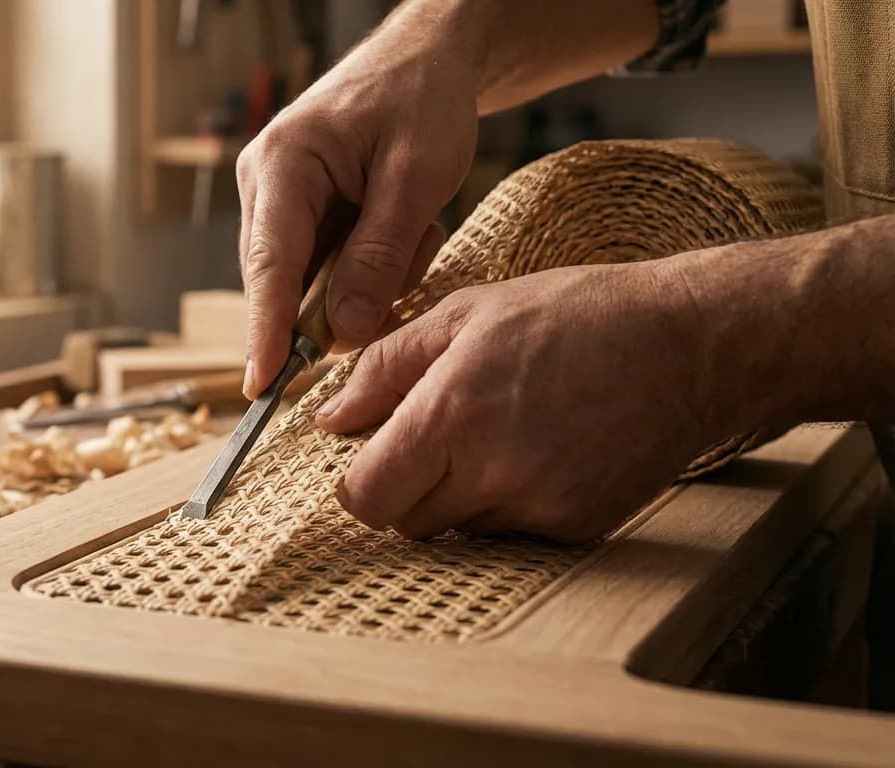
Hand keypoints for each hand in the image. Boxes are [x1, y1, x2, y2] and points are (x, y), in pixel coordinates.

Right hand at [236, 4, 477, 396]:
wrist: (425, 58)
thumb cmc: (421, 98)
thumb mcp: (416, 177)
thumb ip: (379, 255)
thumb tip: (342, 331)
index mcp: (284, 164)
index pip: (270, 264)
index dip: (265, 331)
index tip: (260, 386)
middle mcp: (264, 184)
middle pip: (285, 281)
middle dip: (346, 297)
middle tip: (409, 258)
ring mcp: (276, 200)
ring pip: (309, 282)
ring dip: (367, 277)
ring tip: (413, 227)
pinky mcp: (298, 214)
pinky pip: (325, 270)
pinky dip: (368, 267)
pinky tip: (401, 229)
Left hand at [314, 260, 729, 541]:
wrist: (691, 344)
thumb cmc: (575, 315)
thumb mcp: (467, 313)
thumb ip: (386, 366)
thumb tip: (329, 417)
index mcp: (455, 414)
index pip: (367, 498)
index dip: (356, 484)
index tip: (369, 459)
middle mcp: (495, 471)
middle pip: (406, 523)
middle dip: (405, 488)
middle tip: (435, 438)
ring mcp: (541, 506)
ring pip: (458, 531)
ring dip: (458, 497)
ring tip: (497, 434)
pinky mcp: (579, 528)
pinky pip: (512, 535)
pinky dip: (509, 504)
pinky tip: (539, 451)